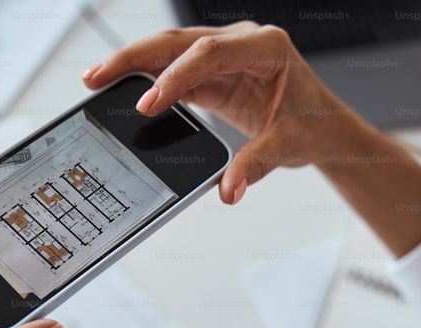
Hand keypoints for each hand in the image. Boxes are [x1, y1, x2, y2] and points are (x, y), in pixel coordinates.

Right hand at [84, 23, 420, 256]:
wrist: (324, 126)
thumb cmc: (314, 125)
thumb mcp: (287, 145)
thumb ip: (255, 165)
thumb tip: (228, 191)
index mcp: (265, 47)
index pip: (209, 54)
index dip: (175, 77)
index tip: (148, 103)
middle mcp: (241, 42)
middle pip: (179, 43)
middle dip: (136, 58)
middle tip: (99, 76)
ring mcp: (224, 54)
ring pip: (170, 51)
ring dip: (133, 65)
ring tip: (96, 79)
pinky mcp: (213, 72)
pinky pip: (174, 71)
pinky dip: (147, 80)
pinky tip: (120, 90)